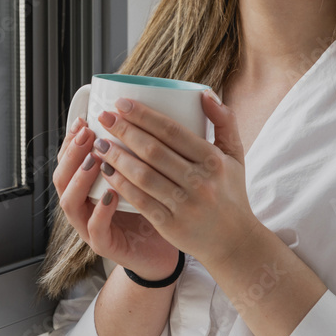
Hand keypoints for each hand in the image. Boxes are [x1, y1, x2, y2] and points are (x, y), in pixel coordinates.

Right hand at [53, 116, 180, 280]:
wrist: (166, 249)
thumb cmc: (154, 207)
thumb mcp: (143, 174)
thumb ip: (136, 149)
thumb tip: (143, 110)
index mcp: (89, 186)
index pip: (69, 160)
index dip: (71, 140)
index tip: (83, 119)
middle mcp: (84, 205)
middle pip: (62, 177)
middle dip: (71, 153)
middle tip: (87, 134)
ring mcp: (90, 226)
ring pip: (70, 202)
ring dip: (79, 178)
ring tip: (94, 159)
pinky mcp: (106, 246)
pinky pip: (95, 229)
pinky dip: (100, 211)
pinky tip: (110, 194)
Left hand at [90, 90, 261, 269]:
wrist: (234, 242)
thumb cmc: (230, 193)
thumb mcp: (235, 155)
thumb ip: (224, 121)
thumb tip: (203, 93)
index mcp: (213, 160)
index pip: (173, 131)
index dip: (144, 116)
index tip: (122, 103)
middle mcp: (200, 182)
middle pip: (153, 151)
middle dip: (124, 130)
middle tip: (104, 117)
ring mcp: (185, 205)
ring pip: (143, 175)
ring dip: (117, 157)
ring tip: (100, 143)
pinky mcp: (171, 225)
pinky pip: (140, 201)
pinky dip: (121, 185)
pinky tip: (106, 171)